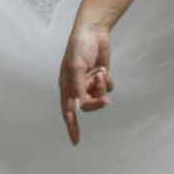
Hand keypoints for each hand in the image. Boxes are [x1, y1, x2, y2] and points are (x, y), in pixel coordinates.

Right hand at [58, 21, 112, 144]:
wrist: (93, 30)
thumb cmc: (80, 46)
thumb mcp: (77, 65)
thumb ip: (77, 86)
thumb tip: (78, 107)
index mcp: (66, 85)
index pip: (68, 111)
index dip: (72, 127)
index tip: (76, 142)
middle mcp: (77, 87)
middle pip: (88, 105)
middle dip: (96, 99)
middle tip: (103, 91)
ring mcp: (89, 83)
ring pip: (99, 97)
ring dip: (101, 86)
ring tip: (101, 71)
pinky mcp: (100, 78)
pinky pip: (107, 89)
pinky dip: (108, 81)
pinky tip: (104, 69)